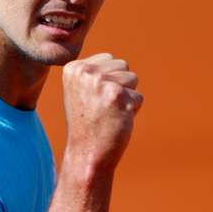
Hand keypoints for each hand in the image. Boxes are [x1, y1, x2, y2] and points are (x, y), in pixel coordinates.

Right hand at [61, 53, 141, 173]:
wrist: (86, 152)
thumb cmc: (88, 122)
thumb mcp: (82, 90)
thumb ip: (95, 71)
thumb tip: (118, 62)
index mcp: (74, 68)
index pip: (109, 59)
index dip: (108, 81)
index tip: (93, 99)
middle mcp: (85, 72)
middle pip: (122, 65)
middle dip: (119, 86)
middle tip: (103, 107)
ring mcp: (101, 83)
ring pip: (132, 79)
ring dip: (127, 97)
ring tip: (109, 113)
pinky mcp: (117, 95)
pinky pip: (138, 97)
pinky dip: (132, 110)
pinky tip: (116, 120)